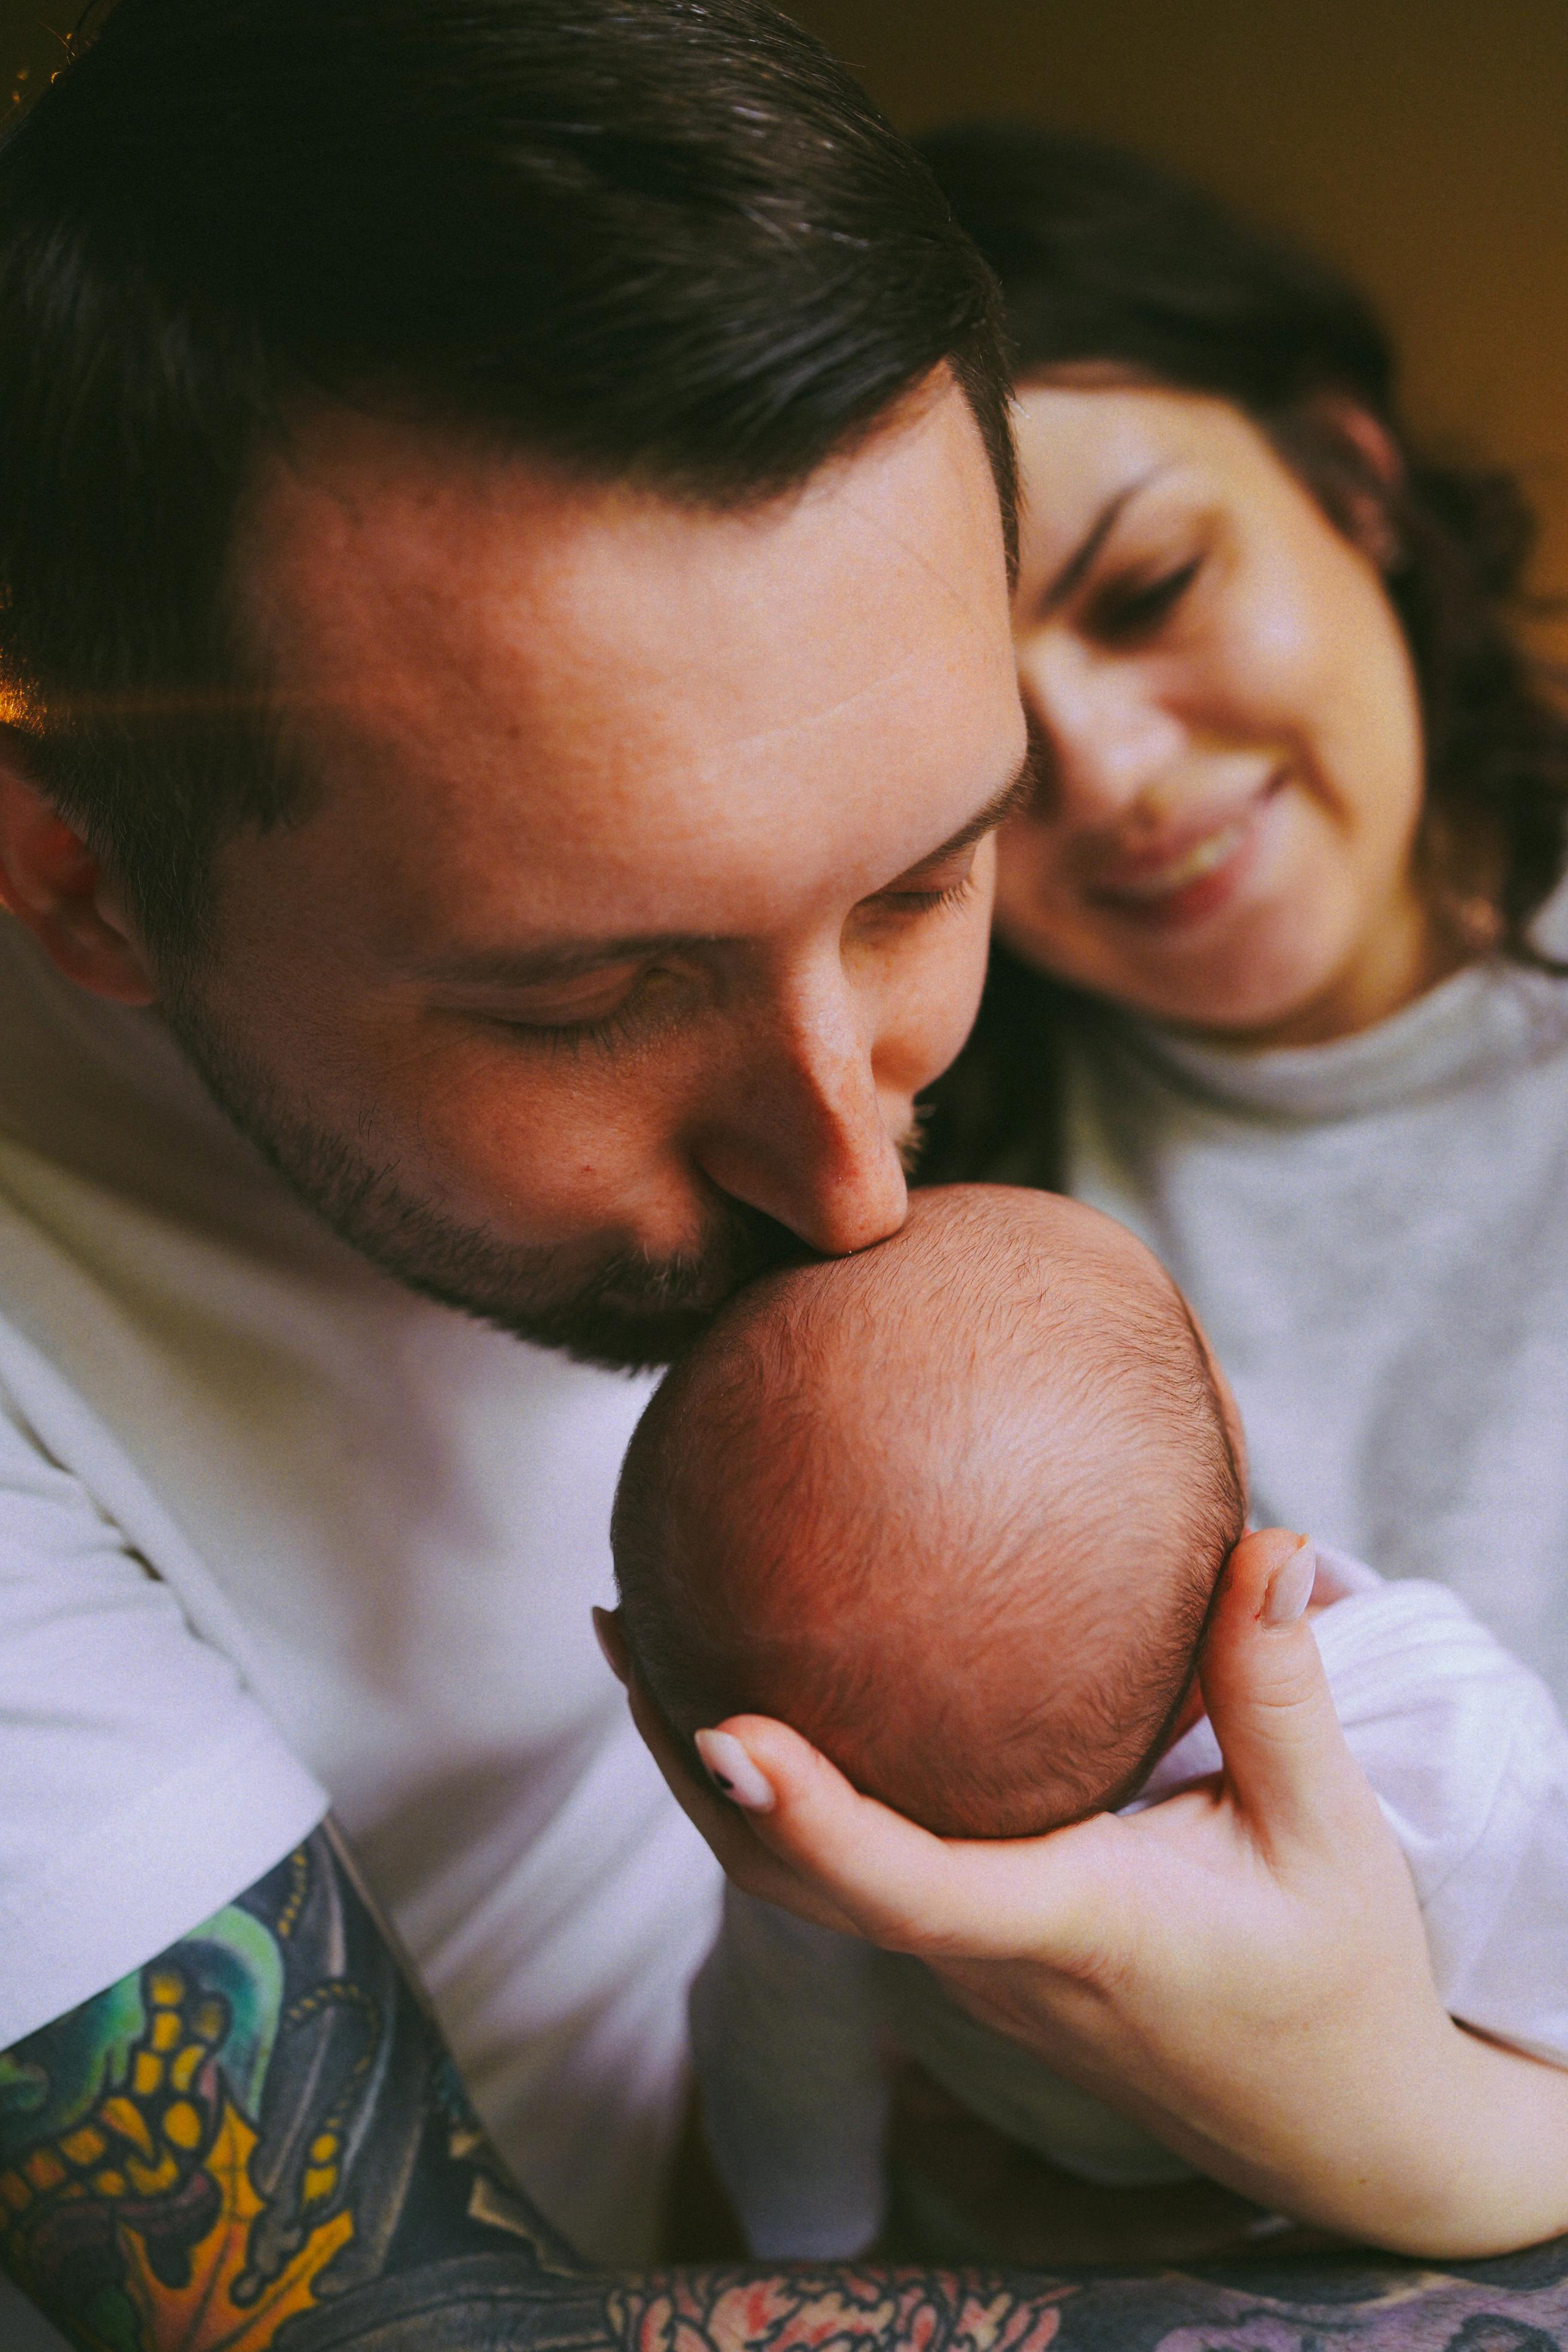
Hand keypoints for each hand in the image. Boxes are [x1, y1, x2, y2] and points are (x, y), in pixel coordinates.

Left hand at [600, 1531, 1567, 2257]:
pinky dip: (784, 1790)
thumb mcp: (1332, 1836)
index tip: (719, 1722)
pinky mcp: (976, 1951)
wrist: (1334, 2125)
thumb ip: (1278, 1687)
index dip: (802, 1812)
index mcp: (1069, 1928)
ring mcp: (969, 1965)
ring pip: (802, 1877)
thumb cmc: (1337, 1978)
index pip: (900, 1882)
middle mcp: (988, 1956)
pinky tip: (771, 1698)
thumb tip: (1260, 1535)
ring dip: (715, 1773)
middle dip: (690, 1760)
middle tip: (622, 1621)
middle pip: (793, 1875)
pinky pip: (851, 1868)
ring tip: (648, 1638)